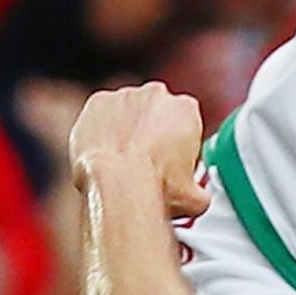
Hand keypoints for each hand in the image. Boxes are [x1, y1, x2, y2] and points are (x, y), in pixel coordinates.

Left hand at [68, 81, 209, 216]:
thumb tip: (198, 199)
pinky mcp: (97, 103)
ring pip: (128, 111)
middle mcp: (156, 95)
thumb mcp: (193, 196)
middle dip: (153, 131)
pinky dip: (102, 130)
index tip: (173, 161)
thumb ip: (198, 190)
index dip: (179, 143)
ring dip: (127, 130)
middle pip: (156, 111)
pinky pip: (102, 115)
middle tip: (148, 161)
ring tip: (124, 161)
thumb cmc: (155, 184)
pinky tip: (105, 154)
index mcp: (186, 109)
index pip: (186, 121)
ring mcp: (124, 96)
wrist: (118, 185)